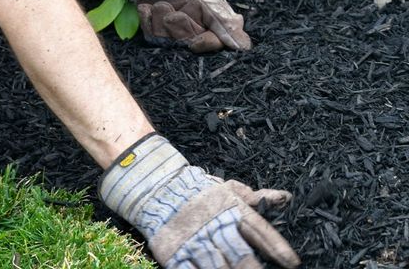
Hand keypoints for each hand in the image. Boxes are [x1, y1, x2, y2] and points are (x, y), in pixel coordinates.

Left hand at [121, 0, 251, 52]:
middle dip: (180, 26)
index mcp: (209, 32)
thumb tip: (244, 47)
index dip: (205, 44)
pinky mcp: (154, 31)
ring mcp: (171, 36)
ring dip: (162, 18)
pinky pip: (149, 33)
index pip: (212, 46)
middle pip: (185, 42)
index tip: (196, 42)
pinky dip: (147, 18)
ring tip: (162, 4)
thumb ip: (227, 25)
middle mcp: (191, 38)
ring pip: (165, 38)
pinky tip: (147, 7)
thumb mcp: (214, 4)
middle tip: (175, 13)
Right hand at [147, 171, 299, 268]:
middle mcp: (214, 226)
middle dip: (252, 267)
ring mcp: (193, 240)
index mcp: (231, 210)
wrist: (159, 190)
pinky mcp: (173, 252)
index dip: (276, 246)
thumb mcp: (229, 190)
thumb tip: (286, 198)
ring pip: (216, 264)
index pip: (259, 230)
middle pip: (238, 252)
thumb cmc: (200, 193)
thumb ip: (256, 198)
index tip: (292, 263)